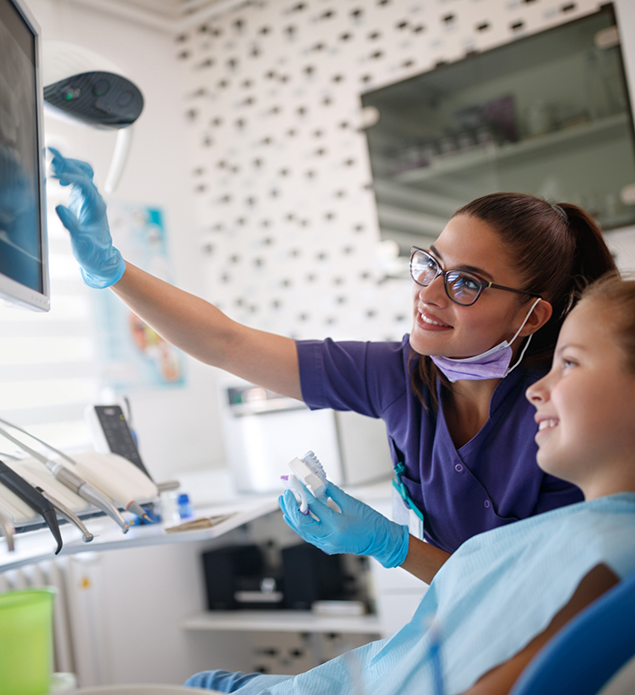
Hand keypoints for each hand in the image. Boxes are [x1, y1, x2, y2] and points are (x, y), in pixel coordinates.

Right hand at [49, 148, 124, 288]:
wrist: (100, 258)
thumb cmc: (92, 251)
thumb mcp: (80, 240)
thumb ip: (70, 224)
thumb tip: (59, 207)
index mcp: (96, 206)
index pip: (83, 183)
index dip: (68, 176)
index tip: (51, 175)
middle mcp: (94, 198)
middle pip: (84, 171)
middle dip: (68, 161)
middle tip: (50, 154)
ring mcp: (89, 198)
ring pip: (82, 173)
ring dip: (68, 164)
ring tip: (51, 159)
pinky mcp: (82, 200)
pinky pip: (77, 180)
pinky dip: (66, 173)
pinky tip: (56, 178)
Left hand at [278, 481, 409, 567]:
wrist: (382, 542)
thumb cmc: (372, 522)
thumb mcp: (353, 503)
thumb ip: (333, 492)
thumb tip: (318, 482)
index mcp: (338, 525)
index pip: (314, 508)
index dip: (303, 494)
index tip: (297, 483)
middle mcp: (330, 538)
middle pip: (302, 523)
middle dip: (291, 507)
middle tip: (286, 493)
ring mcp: (328, 545)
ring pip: (303, 531)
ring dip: (291, 516)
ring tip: (283, 502)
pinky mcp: (327, 546)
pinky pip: (308, 536)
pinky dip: (299, 525)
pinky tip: (292, 516)